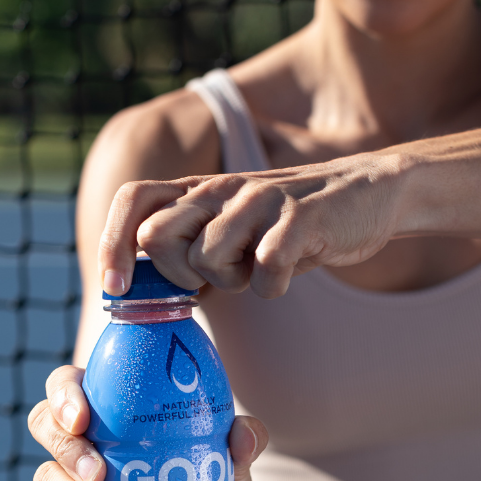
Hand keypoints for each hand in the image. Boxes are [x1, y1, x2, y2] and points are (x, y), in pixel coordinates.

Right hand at [28, 364, 268, 480]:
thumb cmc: (203, 468)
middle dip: (67, 453)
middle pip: (46, 430)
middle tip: (99, 475)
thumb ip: (242, 438)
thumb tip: (243, 436)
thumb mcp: (225, 453)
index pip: (65, 386)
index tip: (82, 420)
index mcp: (104, 405)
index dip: (63, 398)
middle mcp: (80, 441)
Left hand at [97, 150, 419, 298]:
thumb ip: (189, 247)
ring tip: (259, 268)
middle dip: (177, 274)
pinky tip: (288, 274)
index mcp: (199, 190)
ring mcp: (260, 200)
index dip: (113, 243)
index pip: (132, 200)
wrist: (368, 193)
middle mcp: (222, 188)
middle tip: (213, 280)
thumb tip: (140, 291)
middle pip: (157, 236)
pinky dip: (274, 286)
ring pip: (207, 258)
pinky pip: (266, 270)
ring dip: (232, 281)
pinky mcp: (300, 219)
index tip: (115, 288)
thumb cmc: (289, 224)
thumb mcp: (232, 229)